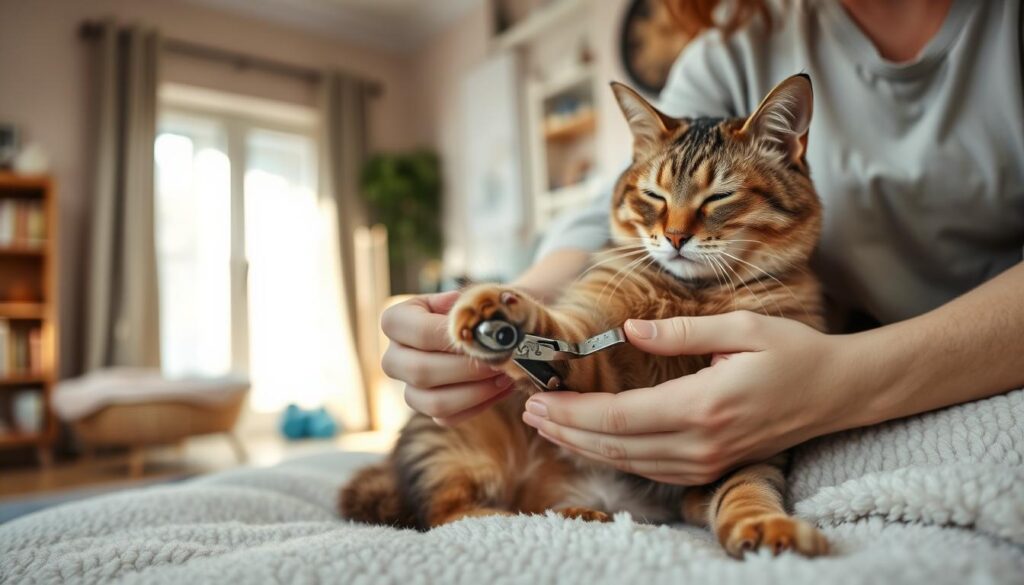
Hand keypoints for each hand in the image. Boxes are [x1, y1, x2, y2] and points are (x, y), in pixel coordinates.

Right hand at [381, 291, 515, 425]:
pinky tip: (501, 387)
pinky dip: (480, 404)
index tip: (486, 335)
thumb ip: (468, 302)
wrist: (481, 330)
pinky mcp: (426, 408)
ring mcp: (408, 387)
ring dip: (476, 391)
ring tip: (505, 375)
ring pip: (433, 402)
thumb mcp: (468, 296)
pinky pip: (448, 417)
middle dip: (466, 368)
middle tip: (500, 359)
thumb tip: (467, 313)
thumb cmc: (473, 309)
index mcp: (396, 321)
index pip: (418, 331)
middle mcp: (394, 357)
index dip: (452, 337)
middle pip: (421, 371)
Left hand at [520, 312, 855, 484]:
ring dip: (583, 445)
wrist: (838, 392)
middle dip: (565, 430)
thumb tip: (629, 329)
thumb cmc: (792, 352)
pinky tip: (592, 440)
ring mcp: (706, 460)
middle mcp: (700, 442)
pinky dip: (614, 455)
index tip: (537, 398)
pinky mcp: (710, 466)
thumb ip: (680, 332)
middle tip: (528, 411)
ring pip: (628, 461)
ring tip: (549, 426)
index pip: (618, 417)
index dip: (571, 412)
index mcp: (702, 405)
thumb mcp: (741, 328)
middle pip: (614, 445)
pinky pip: (650, 468)